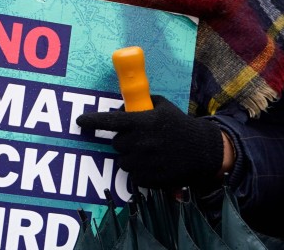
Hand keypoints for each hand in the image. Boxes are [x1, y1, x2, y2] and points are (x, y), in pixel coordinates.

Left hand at [76, 95, 224, 189]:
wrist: (203, 151)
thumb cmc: (181, 125)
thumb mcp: (163, 106)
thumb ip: (142, 104)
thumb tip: (122, 107)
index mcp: (143, 122)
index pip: (110, 121)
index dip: (93, 121)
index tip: (80, 121)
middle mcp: (141, 142)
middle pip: (116, 143)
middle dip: (123, 140)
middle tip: (138, 138)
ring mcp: (144, 162)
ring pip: (123, 161)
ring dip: (131, 156)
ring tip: (149, 151)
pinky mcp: (149, 179)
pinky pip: (133, 175)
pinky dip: (140, 170)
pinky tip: (155, 163)